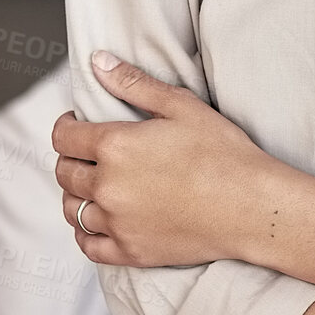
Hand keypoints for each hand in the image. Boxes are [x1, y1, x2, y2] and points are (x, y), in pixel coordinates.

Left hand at [52, 52, 278, 268]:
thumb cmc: (222, 152)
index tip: (78, 123)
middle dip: (72, 158)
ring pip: (71, 210)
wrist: (250, 206)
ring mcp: (117, 223)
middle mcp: (107, 187)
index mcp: (116, 146)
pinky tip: (101, 221)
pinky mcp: (129, 252)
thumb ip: (134, 83)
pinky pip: (88, 246)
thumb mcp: (181, 106)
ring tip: (97, 184)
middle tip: (91, 152)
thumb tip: (97, 62)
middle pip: (65, 173)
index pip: (65, 136)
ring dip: (77, 195)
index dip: (67, 126)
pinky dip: (86, 233)